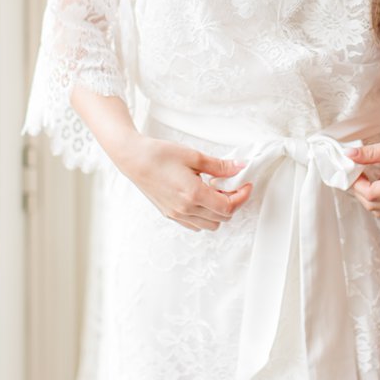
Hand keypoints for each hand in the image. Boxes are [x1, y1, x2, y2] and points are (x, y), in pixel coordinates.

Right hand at [115, 135, 252, 231]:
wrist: (133, 159)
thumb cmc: (160, 154)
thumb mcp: (195, 156)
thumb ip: (220, 166)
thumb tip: (240, 167)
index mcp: (193, 195)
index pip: (228, 208)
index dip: (242, 197)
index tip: (246, 185)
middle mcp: (185, 209)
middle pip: (221, 218)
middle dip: (233, 203)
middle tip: (233, 186)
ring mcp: (176, 214)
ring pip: (209, 225)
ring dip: (219, 212)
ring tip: (216, 192)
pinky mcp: (169, 214)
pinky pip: (194, 224)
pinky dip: (205, 216)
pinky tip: (202, 198)